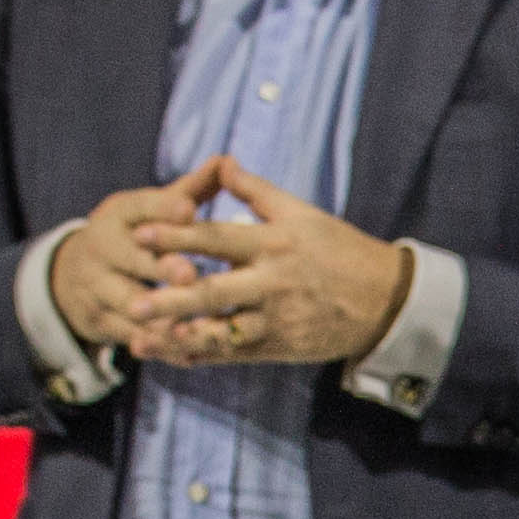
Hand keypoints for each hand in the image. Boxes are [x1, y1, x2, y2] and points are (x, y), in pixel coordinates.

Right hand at [39, 163, 224, 356]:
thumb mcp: (151, 210)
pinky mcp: (98, 320)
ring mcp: (96, 286)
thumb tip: (228, 160)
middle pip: (133, 259)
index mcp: (118, 215)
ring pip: (130, 303)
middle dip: (160, 267)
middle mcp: (101, 248)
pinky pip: (130, 336)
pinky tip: (188, 353)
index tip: (189, 210)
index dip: (164, 211)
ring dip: (161, 315)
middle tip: (189, 274)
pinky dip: (159, 345)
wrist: (75, 275)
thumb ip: (191, 190)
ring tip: (193, 322)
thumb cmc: (134, 236)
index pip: (139, 208)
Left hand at [130, 158, 416, 365]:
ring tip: (142, 340)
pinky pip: (236, 354)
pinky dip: (204, 355)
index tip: (141, 233)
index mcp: (274, 243)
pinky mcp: (281, 346)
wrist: (384, 298)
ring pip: (221, 331)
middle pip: (214, 292)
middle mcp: (272, 282)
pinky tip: (175, 356)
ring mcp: (276, 318)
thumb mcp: (302, 212)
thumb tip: (221, 162)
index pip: (218, 238)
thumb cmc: (339, 249)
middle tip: (133, 304)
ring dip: (181, 336)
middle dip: (171, 298)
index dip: (178, 236)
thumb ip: (256, 191)